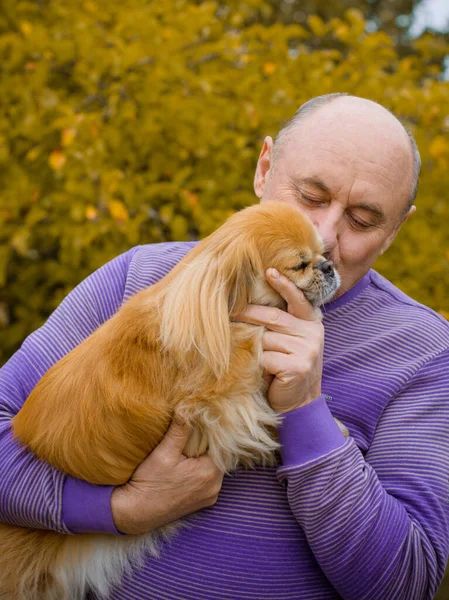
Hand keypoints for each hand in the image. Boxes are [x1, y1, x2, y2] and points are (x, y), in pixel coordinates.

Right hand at [111, 419, 223, 534]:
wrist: (135, 513)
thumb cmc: (149, 483)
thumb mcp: (164, 453)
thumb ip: (179, 430)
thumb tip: (188, 407)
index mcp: (210, 473)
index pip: (219, 445)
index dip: (210, 433)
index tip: (200, 423)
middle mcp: (215, 487)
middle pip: (217, 457)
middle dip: (206, 446)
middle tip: (192, 434)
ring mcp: (209, 497)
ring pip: (212, 468)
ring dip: (202, 458)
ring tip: (187, 449)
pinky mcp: (202, 503)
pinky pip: (206, 480)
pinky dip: (200, 471)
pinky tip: (185, 466)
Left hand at [235, 268, 323, 413]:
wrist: (300, 404)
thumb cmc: (287, 369)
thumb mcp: (288, 343)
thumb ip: (279, 325)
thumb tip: (247, 307)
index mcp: (312, 323)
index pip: (298, 300)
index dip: (284, 285)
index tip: (269, 270)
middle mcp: (313, 334)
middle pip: (273, 317)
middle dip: (248, 314)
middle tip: (229, 312)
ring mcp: (307, 350)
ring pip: (266, 339)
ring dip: (250, 345)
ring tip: (242, 351)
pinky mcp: (297, 367)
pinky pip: (265, 358)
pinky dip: (256, 363)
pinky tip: (256, 370)